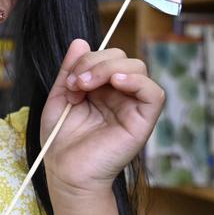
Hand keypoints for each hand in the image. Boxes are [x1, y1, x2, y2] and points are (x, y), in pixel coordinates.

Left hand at [41, 39, 164, 200]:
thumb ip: (70, 70)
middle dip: (95, 62)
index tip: (69, 80)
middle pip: (122, 57)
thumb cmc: (61, 141)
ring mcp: (132, 107)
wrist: (66, 173)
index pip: (107, 56)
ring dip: (109, 68)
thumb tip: (80, 41)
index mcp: (102, 88)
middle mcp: (120, 95)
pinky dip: (137, 81)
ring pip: (138, 68)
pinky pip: (154, 93)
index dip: (88, 59)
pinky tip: (116, 83)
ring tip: (87, 86)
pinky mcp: (143, 122)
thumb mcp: (59, 98)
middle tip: (76, 84)